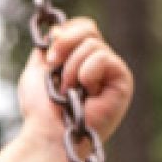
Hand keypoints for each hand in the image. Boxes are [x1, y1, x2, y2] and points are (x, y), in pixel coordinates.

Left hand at [16, 17, 133, 145]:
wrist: (47, 134)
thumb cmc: (41, 110)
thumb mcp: (37, 70)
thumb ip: (49, 47)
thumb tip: (59, 28)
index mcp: (82, 59)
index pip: (82, 27)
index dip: (64, 35)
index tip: (48, 57)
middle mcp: (99, 63)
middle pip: (89, 30)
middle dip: (64, 46)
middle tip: (52, 69)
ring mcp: (112, 72)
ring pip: (93, 44)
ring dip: (71, 68)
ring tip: (67, 92)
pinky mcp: (123, 81)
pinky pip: (104, 58)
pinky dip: (87, 72)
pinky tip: (85, 92)